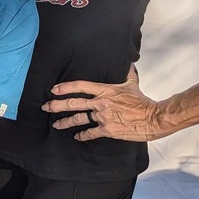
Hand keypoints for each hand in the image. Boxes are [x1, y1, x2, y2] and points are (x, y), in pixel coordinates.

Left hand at [43, 69, 165, 141]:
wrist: (152, 118)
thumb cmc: (142, 101)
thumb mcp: (132, 83)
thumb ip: (126, 72)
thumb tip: (128, 61)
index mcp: (105, 90)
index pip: (80, 86)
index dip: (65, 87)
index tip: (54, 89)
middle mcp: (100, 103)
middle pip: (73, 103)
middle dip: (57, 105)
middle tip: (46, 107)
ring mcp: (103, 117)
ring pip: (78, 119)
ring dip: (65, 122)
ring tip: (56, 124)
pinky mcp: (107, 129)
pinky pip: (90, 132)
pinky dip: (82, 135)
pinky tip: (77, 137)